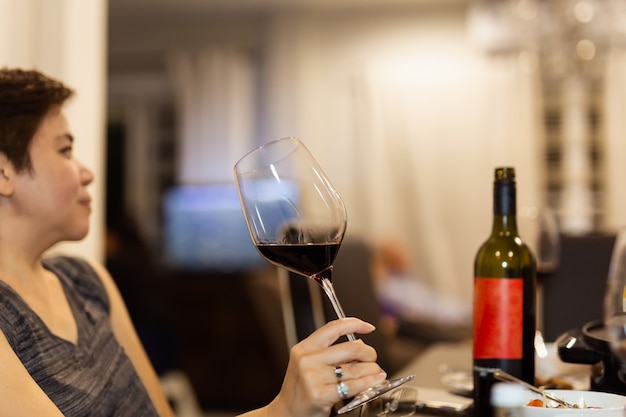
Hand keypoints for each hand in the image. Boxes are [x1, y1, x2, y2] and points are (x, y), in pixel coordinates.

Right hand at [268, 318, 386, 416]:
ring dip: (372, 370)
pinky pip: (352, 386)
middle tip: (372, 358)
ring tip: (377, 372)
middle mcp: (307, 360)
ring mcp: (313, 377)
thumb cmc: (300, 389)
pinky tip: (374, 381)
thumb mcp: (308, 364)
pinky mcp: (320, 394)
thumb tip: (359, 344)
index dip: (355, 324)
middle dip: (369, 353)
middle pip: (350, 348)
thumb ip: (330, 353)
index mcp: (305, 347)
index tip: (368, 327)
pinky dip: (368, 383)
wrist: (287, 413)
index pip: (333, 327)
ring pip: (354, 369)